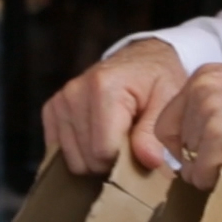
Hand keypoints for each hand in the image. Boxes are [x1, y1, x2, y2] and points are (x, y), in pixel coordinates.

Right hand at [42, 38, 186, 173]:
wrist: (142, 59)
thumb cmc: (158, 80)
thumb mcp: (169, 101)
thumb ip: (155, 132)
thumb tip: (149, 161)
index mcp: (102, 87)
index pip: (103, 152)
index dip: (126, 162)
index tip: (141, 149)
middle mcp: (74, 92)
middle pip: (87, 160)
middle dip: (111, 162)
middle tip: (131, 143)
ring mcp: (59, 101)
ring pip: (72, 161)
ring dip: (95, 158)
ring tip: (115, 137)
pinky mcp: (52, 110)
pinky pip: (59, 153)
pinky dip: (81, 153)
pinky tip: (98, 137)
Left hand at [153, 64, 221, 190]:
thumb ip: (213, 108)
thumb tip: (189, 146)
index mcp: (204, 77)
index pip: (166, 122)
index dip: (184, 146)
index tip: (206, 156)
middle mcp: (201, 90)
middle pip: (175, 145)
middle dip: (198, 160)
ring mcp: (209, 114)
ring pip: (189, 163)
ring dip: (212, 171)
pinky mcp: (220, 140)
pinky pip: (202, 176)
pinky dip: (219, 182)